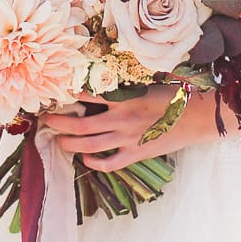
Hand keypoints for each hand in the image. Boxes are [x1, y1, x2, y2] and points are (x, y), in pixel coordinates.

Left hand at [38, 83, 209, 170]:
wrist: (196, 117)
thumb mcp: (145, 82)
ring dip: (70, 143)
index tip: (52, 93)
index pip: (87, 95)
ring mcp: (128, 140)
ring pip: (90, 146)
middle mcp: (122, 120)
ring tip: (57, 140)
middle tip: (44, 120)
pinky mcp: (137, 154)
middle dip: (58, 123)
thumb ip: (122, 84)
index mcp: (124, 98)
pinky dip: (95, 163)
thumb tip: (98, 78)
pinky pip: (111, 163)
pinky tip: (86, 158)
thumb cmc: (172, 94)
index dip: (67, 94)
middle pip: (81, 125)